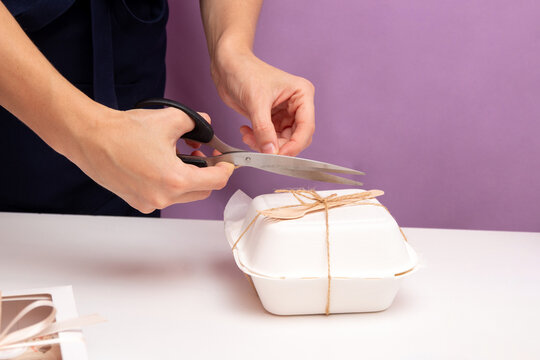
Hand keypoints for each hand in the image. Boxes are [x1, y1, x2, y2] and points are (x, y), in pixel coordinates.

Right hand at [68, 106, 233, 213]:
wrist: (90, 138)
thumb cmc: (123, 131)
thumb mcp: (169, 118)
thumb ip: (195, 122)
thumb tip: (205, 123)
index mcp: (176, 179)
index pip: (216, 182)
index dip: (226, 170)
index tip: (227, 162)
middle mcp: (164, 197)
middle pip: (202, 191)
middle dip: (207, 174)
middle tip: (201, 155)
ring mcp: (150, 203)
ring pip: (183, 195)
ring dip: (187, 179)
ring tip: (179, 157)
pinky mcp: (137, 202)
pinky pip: (164, 197)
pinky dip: (169, 184)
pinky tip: (161, 166)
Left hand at [211, 46, 314, 155]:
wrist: (227, 67)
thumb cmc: (244, 72)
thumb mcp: (256, 103)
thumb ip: (264, 130)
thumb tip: (271, 152)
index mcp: (302, 94)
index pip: (306, 127)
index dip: (295, 144)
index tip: (279, 155)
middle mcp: (297, 104)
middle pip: (296, 137)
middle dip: (278, 146)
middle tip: (261, 150)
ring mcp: (285, 113)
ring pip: (283, 140)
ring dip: (265, 144)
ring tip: (248, 137)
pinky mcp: (272, 119)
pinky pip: (270, 138)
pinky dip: (258, 140)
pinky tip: (246, 132)